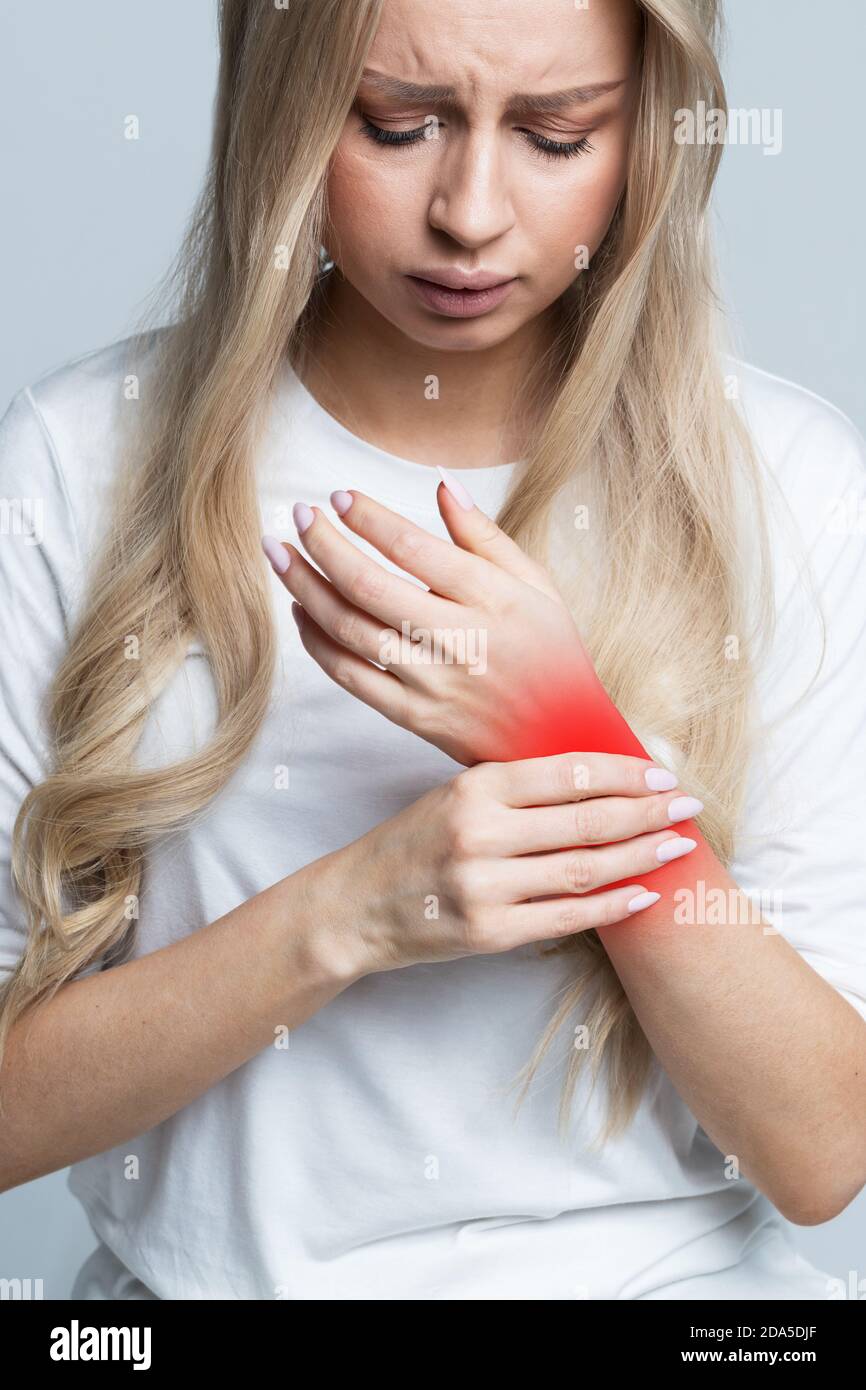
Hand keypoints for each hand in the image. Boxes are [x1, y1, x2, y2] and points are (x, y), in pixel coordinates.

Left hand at [263, 477, 598, 765]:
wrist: (564, 742)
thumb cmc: (553, 656)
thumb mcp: (537, 586)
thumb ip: (485, 537)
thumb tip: (441, 486)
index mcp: (493, 599)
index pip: (414, 549)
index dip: (368, 519)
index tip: (339, 497)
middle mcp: (459, 641)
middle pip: (369, 586)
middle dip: (323, 545)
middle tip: (297, 516)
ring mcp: (434, 683)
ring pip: (350, 630)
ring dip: (306, 589)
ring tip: (280, 555)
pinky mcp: (415, 717)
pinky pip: (351, 678)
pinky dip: (317, 643)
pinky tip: (301, 612)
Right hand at [301, 750, 698, 975]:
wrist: (354, 905)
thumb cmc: (412, 844)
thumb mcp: (454, 796)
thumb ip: (516, 788)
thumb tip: (599, 777)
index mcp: (475, 788)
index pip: (567, 773)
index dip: (624, 772)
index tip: (663, 772)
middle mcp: (480, 833)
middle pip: (585, 820)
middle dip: (647, 811)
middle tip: (689, 805)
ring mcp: (484, 886)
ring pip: (583, 868)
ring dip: (640, 856)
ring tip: (677, 846)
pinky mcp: (488, 932)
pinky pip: (564, 917)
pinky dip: (610, 905)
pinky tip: (643, 893)